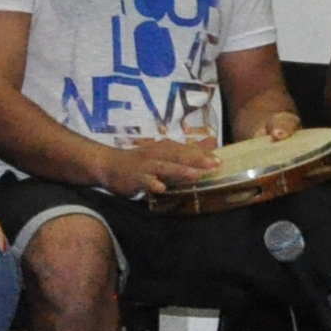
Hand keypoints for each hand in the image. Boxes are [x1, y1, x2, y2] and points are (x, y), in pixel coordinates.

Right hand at [95, 135, 220, 199]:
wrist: (110, 164)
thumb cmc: (142, 160)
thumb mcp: (166, 152)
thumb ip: (189, 149)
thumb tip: (213, 142)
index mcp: (166, 148)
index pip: (187, 150)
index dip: (203, 154)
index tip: (221, 160)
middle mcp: (157, 154)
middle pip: (179, 156)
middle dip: (196, 159)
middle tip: (214, 164)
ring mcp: (145, 166)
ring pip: (164, 167)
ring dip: (179, 170)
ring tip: (195, 175)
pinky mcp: (134, 177)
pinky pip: (144, 181)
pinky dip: (152, 183)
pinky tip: (160, 188)